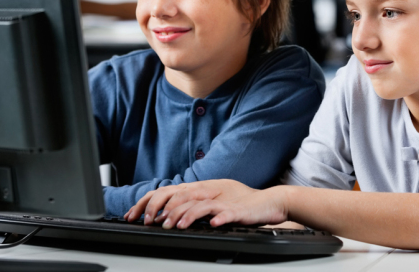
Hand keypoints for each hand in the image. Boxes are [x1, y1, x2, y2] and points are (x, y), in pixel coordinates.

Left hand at [165, 186, 290, 228]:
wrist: (271, 203)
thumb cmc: (244, 206)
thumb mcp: (217, 206)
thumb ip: (199, 208)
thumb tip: (175, 217)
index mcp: (206, 193)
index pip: (177, 194)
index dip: (160, 204)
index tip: (148, 216)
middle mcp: (213, 195)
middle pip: (185, 199)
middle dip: (169, 211)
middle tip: (158, 223)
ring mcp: (226, 202)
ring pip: (202, 206)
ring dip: (188, 215)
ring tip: (179, 225)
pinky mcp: (239, 211)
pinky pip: (228, 214)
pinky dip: (219, 219)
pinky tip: (213, 224)